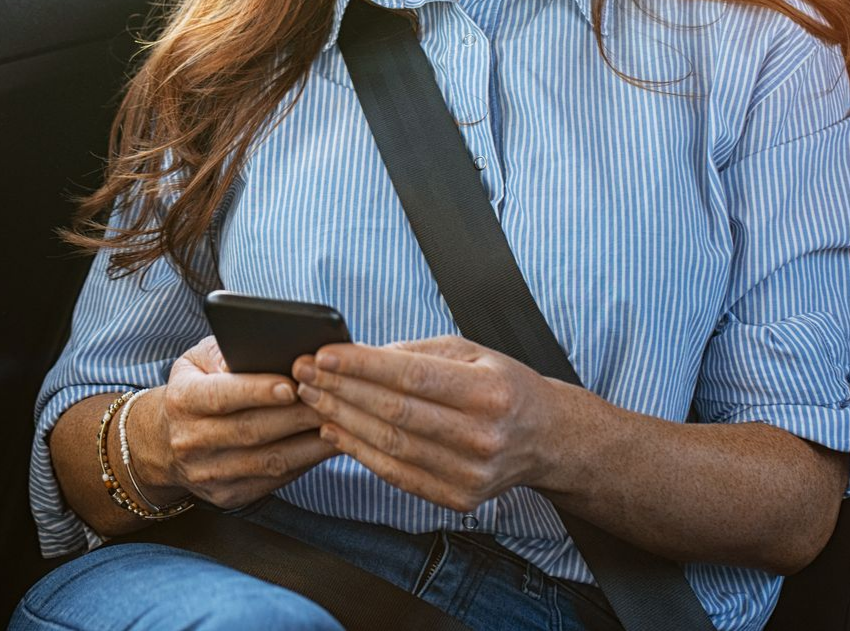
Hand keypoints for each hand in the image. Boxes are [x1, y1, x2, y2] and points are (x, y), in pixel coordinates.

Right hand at [130, 334, 337, 510]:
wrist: (165, 441)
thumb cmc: (197, 385)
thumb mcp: (199, 359)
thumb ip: (227, 351)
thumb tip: (268, 350)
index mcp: (182, 400)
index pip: (222, 396)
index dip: (258, 391)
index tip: (292, 383)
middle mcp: (190, 441)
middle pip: (251, 430)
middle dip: (297, 415)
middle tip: (333, 397)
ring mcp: (208, 474)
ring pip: (267, 461)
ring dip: (309, 443)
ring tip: (340, 421)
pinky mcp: (228, 496)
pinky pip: (273, 481)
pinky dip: (305, 462)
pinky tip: (327, 443)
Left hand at [289, 334, 561, 512]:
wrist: (545, 437)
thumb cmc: (504, 384)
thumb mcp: (472, 351)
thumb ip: (417, 351)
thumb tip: (362, 354)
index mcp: (489, 390)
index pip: (412, 376)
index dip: (363, 366)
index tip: (324, 353)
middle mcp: (482, 435)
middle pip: (395, 412)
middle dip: (342, 390)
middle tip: (304, 373)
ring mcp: (471, 473)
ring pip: (391, 446)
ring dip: (343, 420)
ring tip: (312, 398)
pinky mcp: (459, 499)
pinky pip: (398, 475)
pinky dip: (360, 453)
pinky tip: (335, 431)